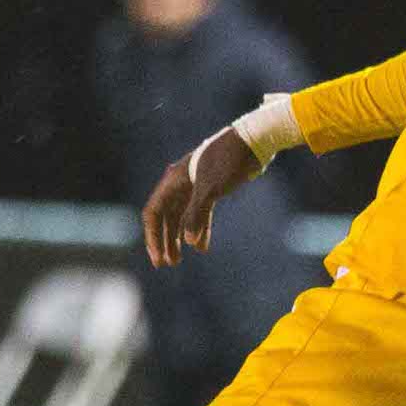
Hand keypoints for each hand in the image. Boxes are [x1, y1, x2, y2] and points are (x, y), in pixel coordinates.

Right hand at [141, 126, 264, 268]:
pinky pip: (198, 214)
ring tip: (178, 260)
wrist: (253, 141)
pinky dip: (198, 229)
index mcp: (173, 181)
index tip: (158, 258)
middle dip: (164, 241)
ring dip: (178, 238)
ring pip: (180, 217)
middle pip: (164, 218)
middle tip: (166, 264)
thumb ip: (198, 214)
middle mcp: (179, 184)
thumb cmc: (229, 161)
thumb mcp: (212, 188)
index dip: (153, 237)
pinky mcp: (209, 188)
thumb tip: (190, 241)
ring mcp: (194, 186)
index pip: (153, 213)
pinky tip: (202, 247)